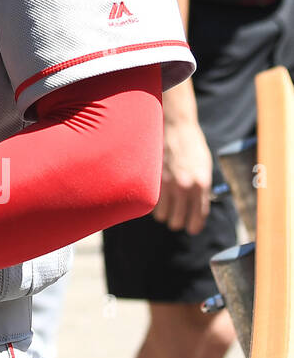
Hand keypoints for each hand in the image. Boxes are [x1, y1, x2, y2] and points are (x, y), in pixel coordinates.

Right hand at [155, 112, 214, 234]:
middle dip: (177, 222)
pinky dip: (154, 204)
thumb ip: (202, 187)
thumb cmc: (193, 146)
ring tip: (165, 210)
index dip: (195, 225)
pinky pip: (152, 201)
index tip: (192, 229)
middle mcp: (185, 186)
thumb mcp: (204, 167)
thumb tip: (198, 204)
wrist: (176, 127)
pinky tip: (157, 199)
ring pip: (162, 215)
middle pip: (178, 220)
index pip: (198, 215)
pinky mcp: (154, 178)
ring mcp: (168, 183)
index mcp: (202, 184)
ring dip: (164, 215)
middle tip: (176, 221)